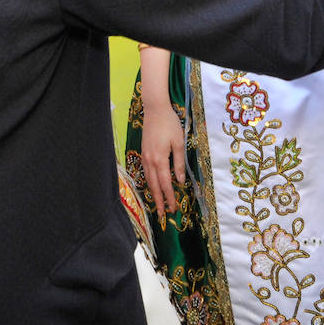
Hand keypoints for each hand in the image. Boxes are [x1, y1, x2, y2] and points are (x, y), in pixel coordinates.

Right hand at [140, 102, 186, 220]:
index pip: (165, 184)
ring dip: (153, 193)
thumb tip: (180, 180)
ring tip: (158, 204)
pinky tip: (153, 186)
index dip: (169, 197)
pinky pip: (146, 172)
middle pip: (154, 185)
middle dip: (159, 200)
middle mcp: (150, 161)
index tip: (173, 209)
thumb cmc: (169, 124)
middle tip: (163, 214)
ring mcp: (145, 157)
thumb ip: (179, 163)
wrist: (155, 109)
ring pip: (148, 180)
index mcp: (160, 159)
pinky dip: (150, 182)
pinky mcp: (143, 152)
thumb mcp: (179, 143)